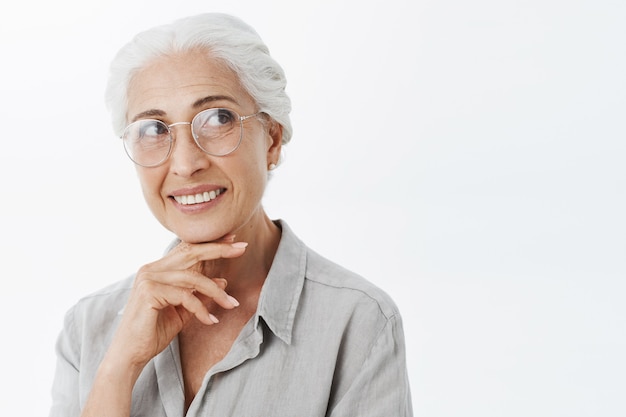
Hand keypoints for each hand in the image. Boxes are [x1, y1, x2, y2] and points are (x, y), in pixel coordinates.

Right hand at [104, 238, 246, 374]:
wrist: (131, 354)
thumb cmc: (154, 332)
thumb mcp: (184, 310)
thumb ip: (200, 294)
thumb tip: (223, 280)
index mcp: (158, 269)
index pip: (187, 249)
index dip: (210, 243)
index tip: (233, 238)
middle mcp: (151, 269)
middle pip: (191, 252)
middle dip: (219, 249)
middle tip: (242, 248)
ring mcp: (148, 278)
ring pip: (193, 278)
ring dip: (216, 292)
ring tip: (231, 305)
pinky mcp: (149, 292)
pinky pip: (186, 296)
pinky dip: (201, 309)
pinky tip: (210, 321)